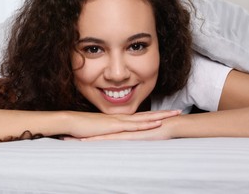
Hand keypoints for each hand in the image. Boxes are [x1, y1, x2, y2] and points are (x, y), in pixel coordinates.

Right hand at [63, 110, 180, 138]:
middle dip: (163, 113)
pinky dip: (145, 124)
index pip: (139, 117)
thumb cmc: (81, 127)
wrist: (70, 122)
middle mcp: (121, 118)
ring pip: (143, 118)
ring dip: (159, 116)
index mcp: (118, 120)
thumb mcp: (98, 132)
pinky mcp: (114, 126)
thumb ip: (106, 134)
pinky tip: (156, 124)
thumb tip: (111, 137)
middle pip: (146, 115)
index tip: (165, 114)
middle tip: (178, 111)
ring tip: (174, 115)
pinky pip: (133, 125)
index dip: (153, 115)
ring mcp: (118, 121)